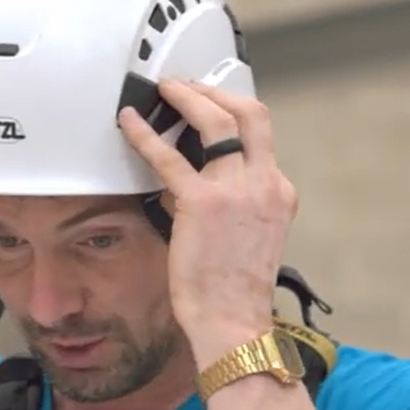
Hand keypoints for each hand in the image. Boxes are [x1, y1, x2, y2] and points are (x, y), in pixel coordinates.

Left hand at [118, 79, 296, 364]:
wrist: (233, 321)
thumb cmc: (236, 291)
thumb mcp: (254, 235)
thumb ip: (238, 203)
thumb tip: (200, 180)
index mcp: (279, 193)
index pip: (261, 137)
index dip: (234, 114)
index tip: (213, 106)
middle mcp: (264, 184)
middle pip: (250, 114)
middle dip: (217, 92)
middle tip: (188, 87)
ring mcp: (235, 190)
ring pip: (215, 121)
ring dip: (187, 98)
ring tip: (165, 91)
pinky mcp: (201, 202)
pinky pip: (168, 155)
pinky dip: (145, 133)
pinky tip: (130, 123)